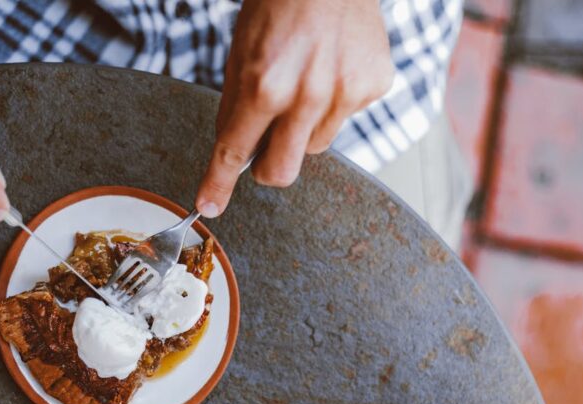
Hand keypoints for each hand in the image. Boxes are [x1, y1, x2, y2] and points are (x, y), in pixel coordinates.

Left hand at [195, 0, 393, 217]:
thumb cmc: (279, 5)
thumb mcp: (241, 53)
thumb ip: (237, 106)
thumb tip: (236, 154)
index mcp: (264, 85)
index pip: (234, 150)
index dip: (218, 183)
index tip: (209, 205)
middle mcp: (307, 95)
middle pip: (282, 171)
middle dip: (269, 168)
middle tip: (266, 149)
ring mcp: (345, 92)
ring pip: (316, 146)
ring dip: (304, 128)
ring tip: (307, 82)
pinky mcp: (373, 85)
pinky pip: (346, 118)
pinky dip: (335, 103)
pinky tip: (333, 68)